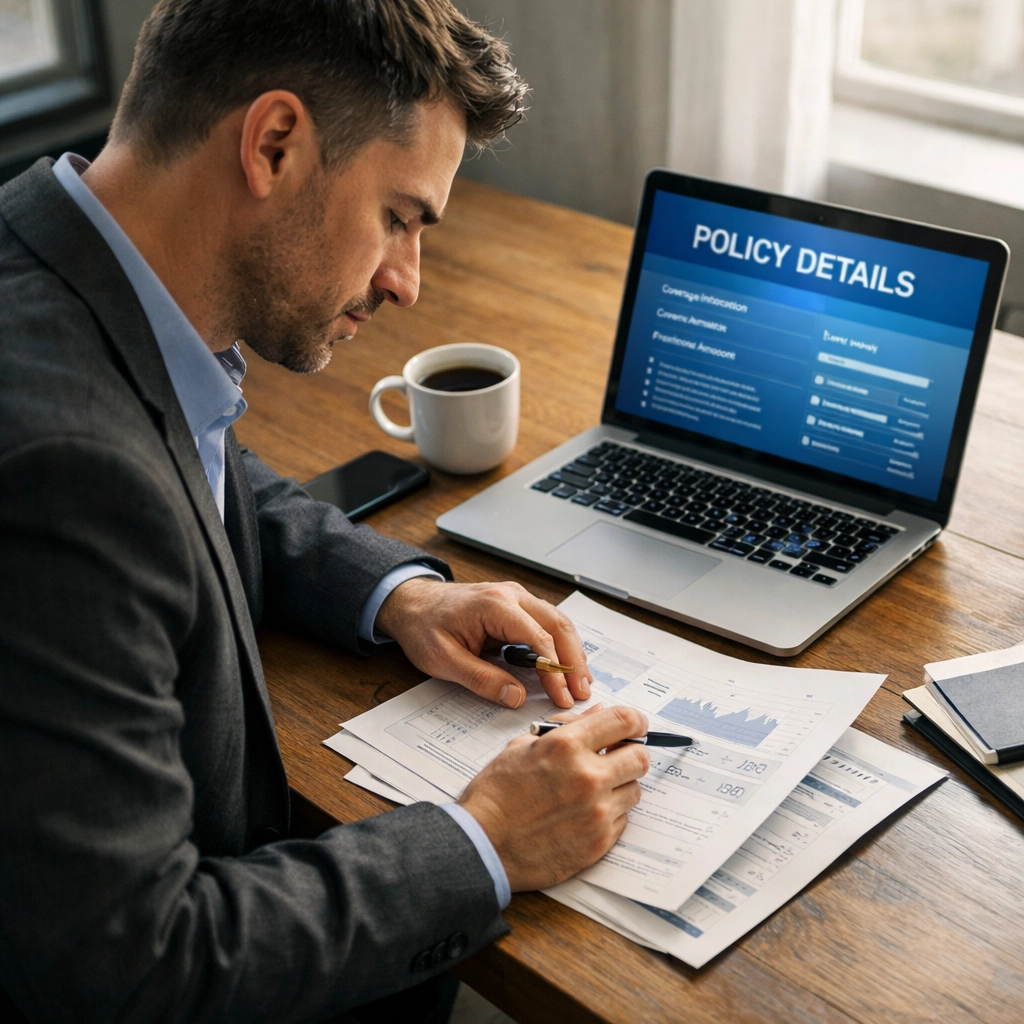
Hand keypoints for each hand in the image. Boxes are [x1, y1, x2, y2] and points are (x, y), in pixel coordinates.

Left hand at [377, 578, 591, 707]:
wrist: (412, 603)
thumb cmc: (424, 627)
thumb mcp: (443, 660)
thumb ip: (482, 679)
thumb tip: (516, 696)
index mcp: (494, 605)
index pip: (538, 638)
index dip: (554, 670)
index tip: (562, 696)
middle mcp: (512, 595)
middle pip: (557, 625)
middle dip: (574, 661)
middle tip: (582, 692)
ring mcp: (516, 597)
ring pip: (557, 622)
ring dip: (571, 653)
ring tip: (580, 684)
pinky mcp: (516, 605)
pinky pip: (546, 623)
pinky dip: (559, 645)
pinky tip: (565, 666)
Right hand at [457, 705, 649, 890]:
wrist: (482, 845)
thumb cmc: (496, 794)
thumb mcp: (523, 745)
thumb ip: (566, 727)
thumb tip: (597, 714)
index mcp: (567, 746)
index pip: (624, 721)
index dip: (635, 720)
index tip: (635, 725)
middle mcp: (588, 777)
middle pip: (640, 758)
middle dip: (630, 754)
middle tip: (616, 758)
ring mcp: (597, 813)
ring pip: (634, 791)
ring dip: (619, 787)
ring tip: (592, 791)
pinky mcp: (599, 843)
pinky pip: (622, 820)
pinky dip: (610, 814)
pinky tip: (583, 814)